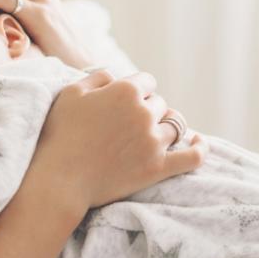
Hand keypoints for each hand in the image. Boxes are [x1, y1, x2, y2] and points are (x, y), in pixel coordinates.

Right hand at [28, 70, 204, 213]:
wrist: (60, 180)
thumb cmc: (59, 135)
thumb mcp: (71, 93)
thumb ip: (98, 77)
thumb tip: (116, 76)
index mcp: (125, 91)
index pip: (146, 81)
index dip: (136, 91)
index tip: (124, 103)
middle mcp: (144, 113)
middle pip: (160, 104)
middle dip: (147, 110)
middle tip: (128, 125)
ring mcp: (154, 141)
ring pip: (174, 126)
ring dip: (164, 127)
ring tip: (152, 135)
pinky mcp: (159, 168)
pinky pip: (193, 156)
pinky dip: (199, 147)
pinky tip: (198, 142)